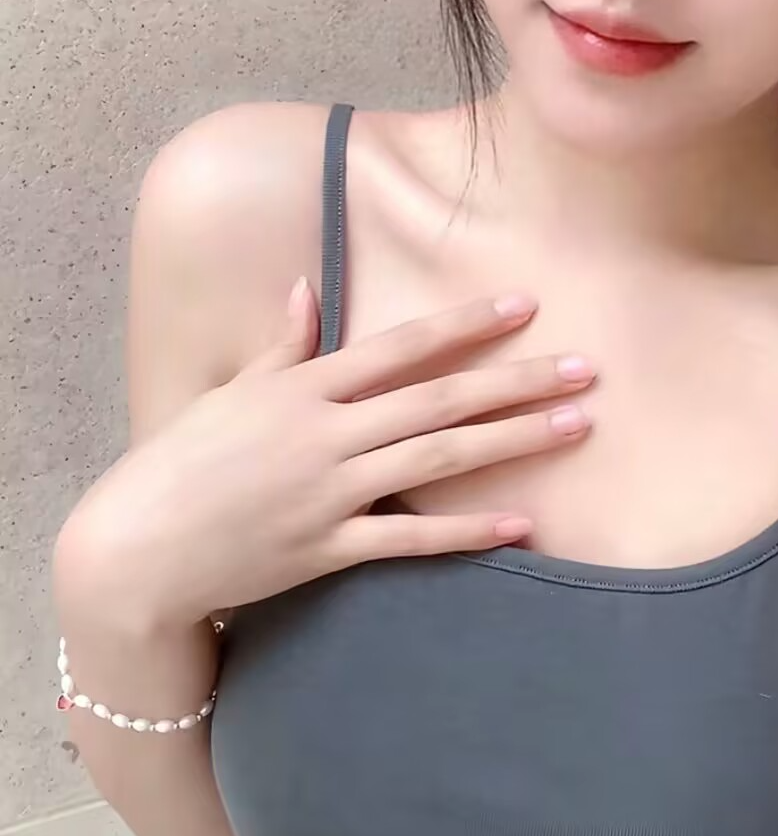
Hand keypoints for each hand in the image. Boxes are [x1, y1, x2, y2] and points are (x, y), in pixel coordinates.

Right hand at [61, 284, 593, 627]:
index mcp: (304, 387)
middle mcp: (325, 433)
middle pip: (439, 399)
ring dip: (513, 442)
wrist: (135, 550)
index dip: (465, 325)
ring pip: (439, 459)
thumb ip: (284, 344)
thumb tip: (311, 284)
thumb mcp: (231, 392)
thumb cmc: (181, 462)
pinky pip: (410, 539)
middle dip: (517, 380)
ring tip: (575, 426)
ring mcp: (329, 492)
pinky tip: (522, 526)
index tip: (523, 305)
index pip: (401, 347)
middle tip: (585, 367)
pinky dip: (467, 532)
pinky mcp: (328, 549)